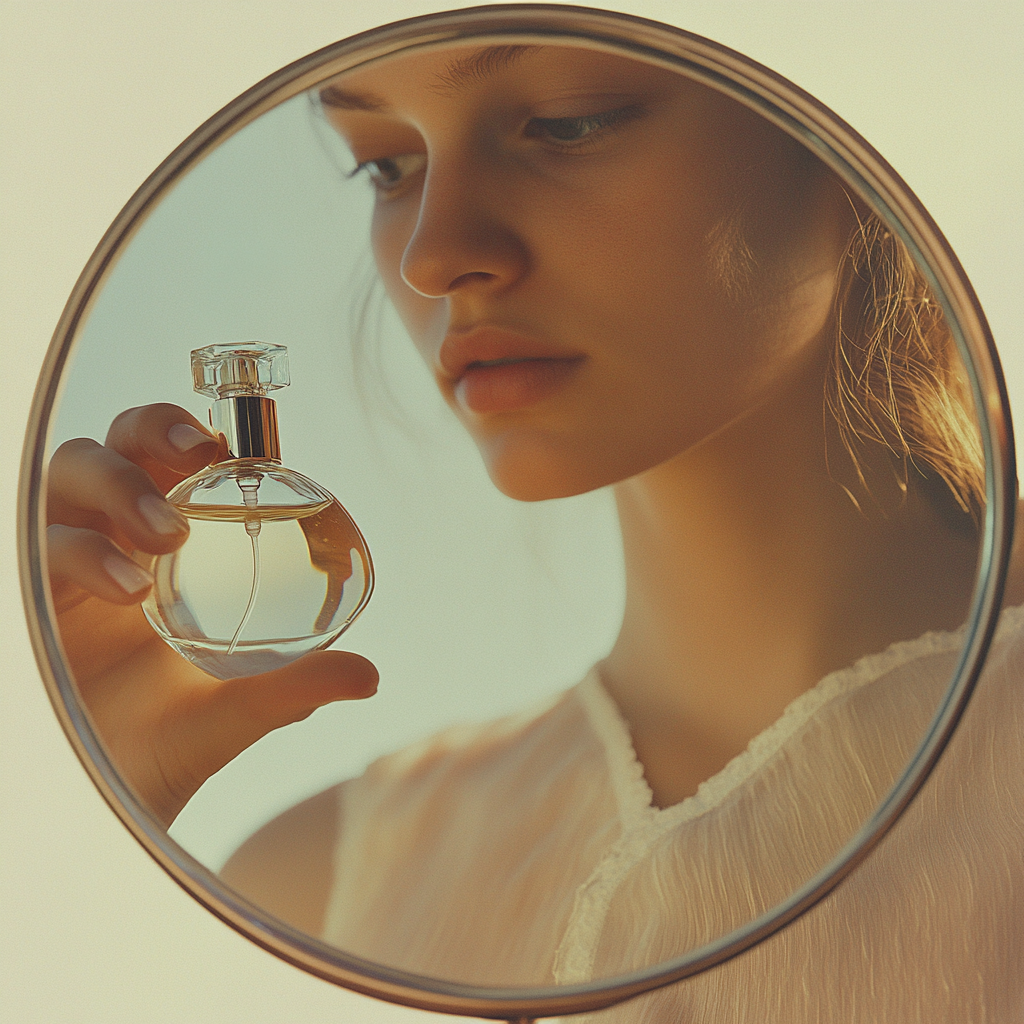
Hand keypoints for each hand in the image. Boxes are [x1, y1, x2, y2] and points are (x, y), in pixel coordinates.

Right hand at [47, 403, 377, 825]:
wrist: (100, 807)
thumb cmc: (163, 745)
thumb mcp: (234, 712)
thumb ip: (293, 689)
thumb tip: (366, 676)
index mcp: (162, 554)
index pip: (170, 465)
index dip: (194, 437)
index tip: (231, 448)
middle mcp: (109, 546)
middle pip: (114, 447)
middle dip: (152, 433)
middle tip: (199, 457)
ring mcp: (62, 568)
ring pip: (67, 476)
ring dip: (119, 485)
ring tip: (165, 534)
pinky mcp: (26, 602)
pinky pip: (38, 546)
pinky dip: (80, 548)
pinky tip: (126, 584)